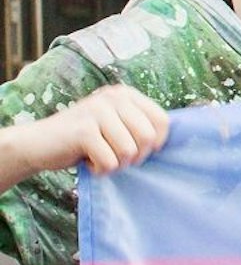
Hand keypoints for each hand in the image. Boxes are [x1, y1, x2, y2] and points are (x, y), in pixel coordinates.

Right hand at [10, 86, 169, 177]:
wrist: (36, 144)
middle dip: (135, 157)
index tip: (138, 150)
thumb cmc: (83, 140)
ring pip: (130, 151)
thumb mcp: (116, 126)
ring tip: (100, 157)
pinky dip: (101, 170)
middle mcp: (113, 97)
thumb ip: (140, 126)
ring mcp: (97, 111)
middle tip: (115, 157)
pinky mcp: (83, 130)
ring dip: (116, 164)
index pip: (163, 121)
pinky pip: (110, 161)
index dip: (155, 144)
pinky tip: (87, 161)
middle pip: (149, 138)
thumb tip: (179, 141)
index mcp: (126, 94)